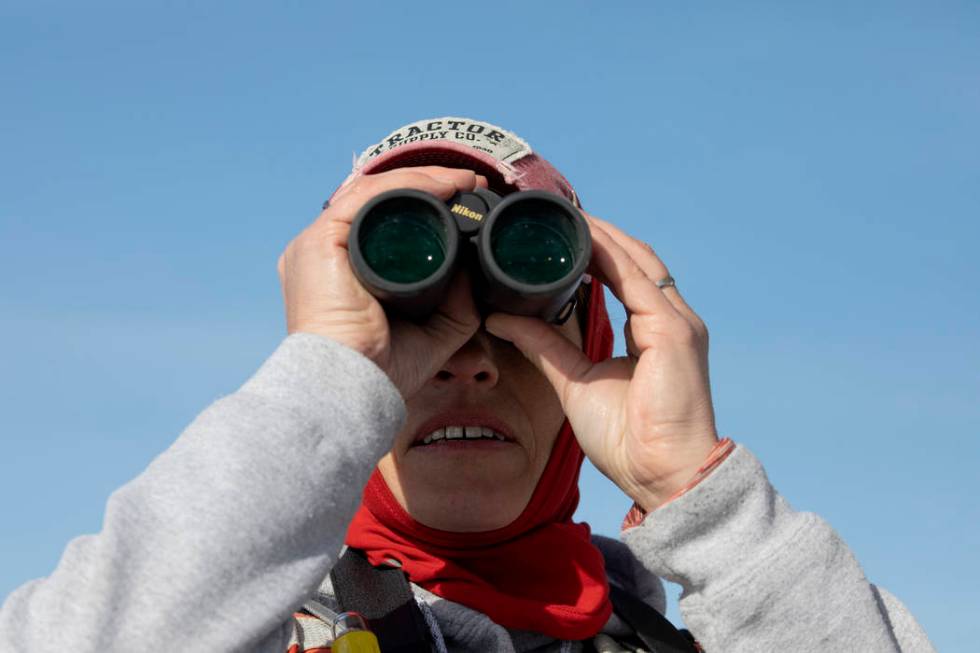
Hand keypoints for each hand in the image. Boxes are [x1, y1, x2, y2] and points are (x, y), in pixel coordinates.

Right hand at [277, 166, 488, 398]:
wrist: (352, 387)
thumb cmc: (380, 371)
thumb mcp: (432, 335)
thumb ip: (455, 306)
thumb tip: (472, 272)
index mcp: (344, 271)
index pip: (382, 221)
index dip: (424, 204)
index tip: (465, 201)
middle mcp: (326, 252)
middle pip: (378, 201)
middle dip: (427, 185)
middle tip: (470, 184)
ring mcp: (318, 243)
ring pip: (373, 192)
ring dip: (422, 180)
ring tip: (461, 181)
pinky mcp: (318, 240)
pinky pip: (364, 197)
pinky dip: (404, 186)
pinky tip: (439, 187)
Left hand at [485, 213, 717, 510]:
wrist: (663, 476)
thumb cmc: (629, 440)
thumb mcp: (575, 382)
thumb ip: (545, 346)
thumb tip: (503, 319)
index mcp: (655, 332)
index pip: (626, 275)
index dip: (596, 249)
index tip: (561, 233)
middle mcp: (670, 320)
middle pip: (634, 259)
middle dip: (599, 233)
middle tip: (559, 213)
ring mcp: (677, 323)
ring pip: (637, 260)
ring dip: (603, 235)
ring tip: (568, 216)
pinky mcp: (674, 331)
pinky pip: (637, 280)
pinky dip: (610, 255)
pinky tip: (584, 238)